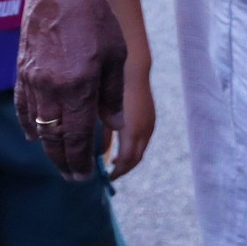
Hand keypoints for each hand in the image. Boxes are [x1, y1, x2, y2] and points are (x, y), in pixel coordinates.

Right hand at [15, 0, 125, 180]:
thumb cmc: (96, 20)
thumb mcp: (116, 56)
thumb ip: (112, 94)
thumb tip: (113, 125)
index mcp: (78, 87)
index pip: (78, 137)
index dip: (80, 160)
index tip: (83, 176)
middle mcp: (51, 89)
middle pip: (54, 137)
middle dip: (63, 161)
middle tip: (71, 177)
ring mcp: (32, 81)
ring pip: (37, 126)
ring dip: (47, 147)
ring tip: (57, 160)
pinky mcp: (21, 71)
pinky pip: (22, 107)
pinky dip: (28, 125)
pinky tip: (33, 136)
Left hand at [108, 52, 155, 176]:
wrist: (133, 69)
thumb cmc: (111, 89)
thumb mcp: (101, 114)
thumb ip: (101, 135)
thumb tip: (96, 155)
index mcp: (132, 130)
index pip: (126, 160)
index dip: (115, 172)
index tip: (104, 177)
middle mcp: (144, 130)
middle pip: (135, 159)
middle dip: (122, 169)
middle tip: (109, 174)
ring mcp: (149, 124)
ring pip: (140, 150)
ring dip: (128, 159)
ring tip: (113, 162)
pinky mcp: (150, 118)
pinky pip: (142, 141)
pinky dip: (133, 148)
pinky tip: (121, 146)